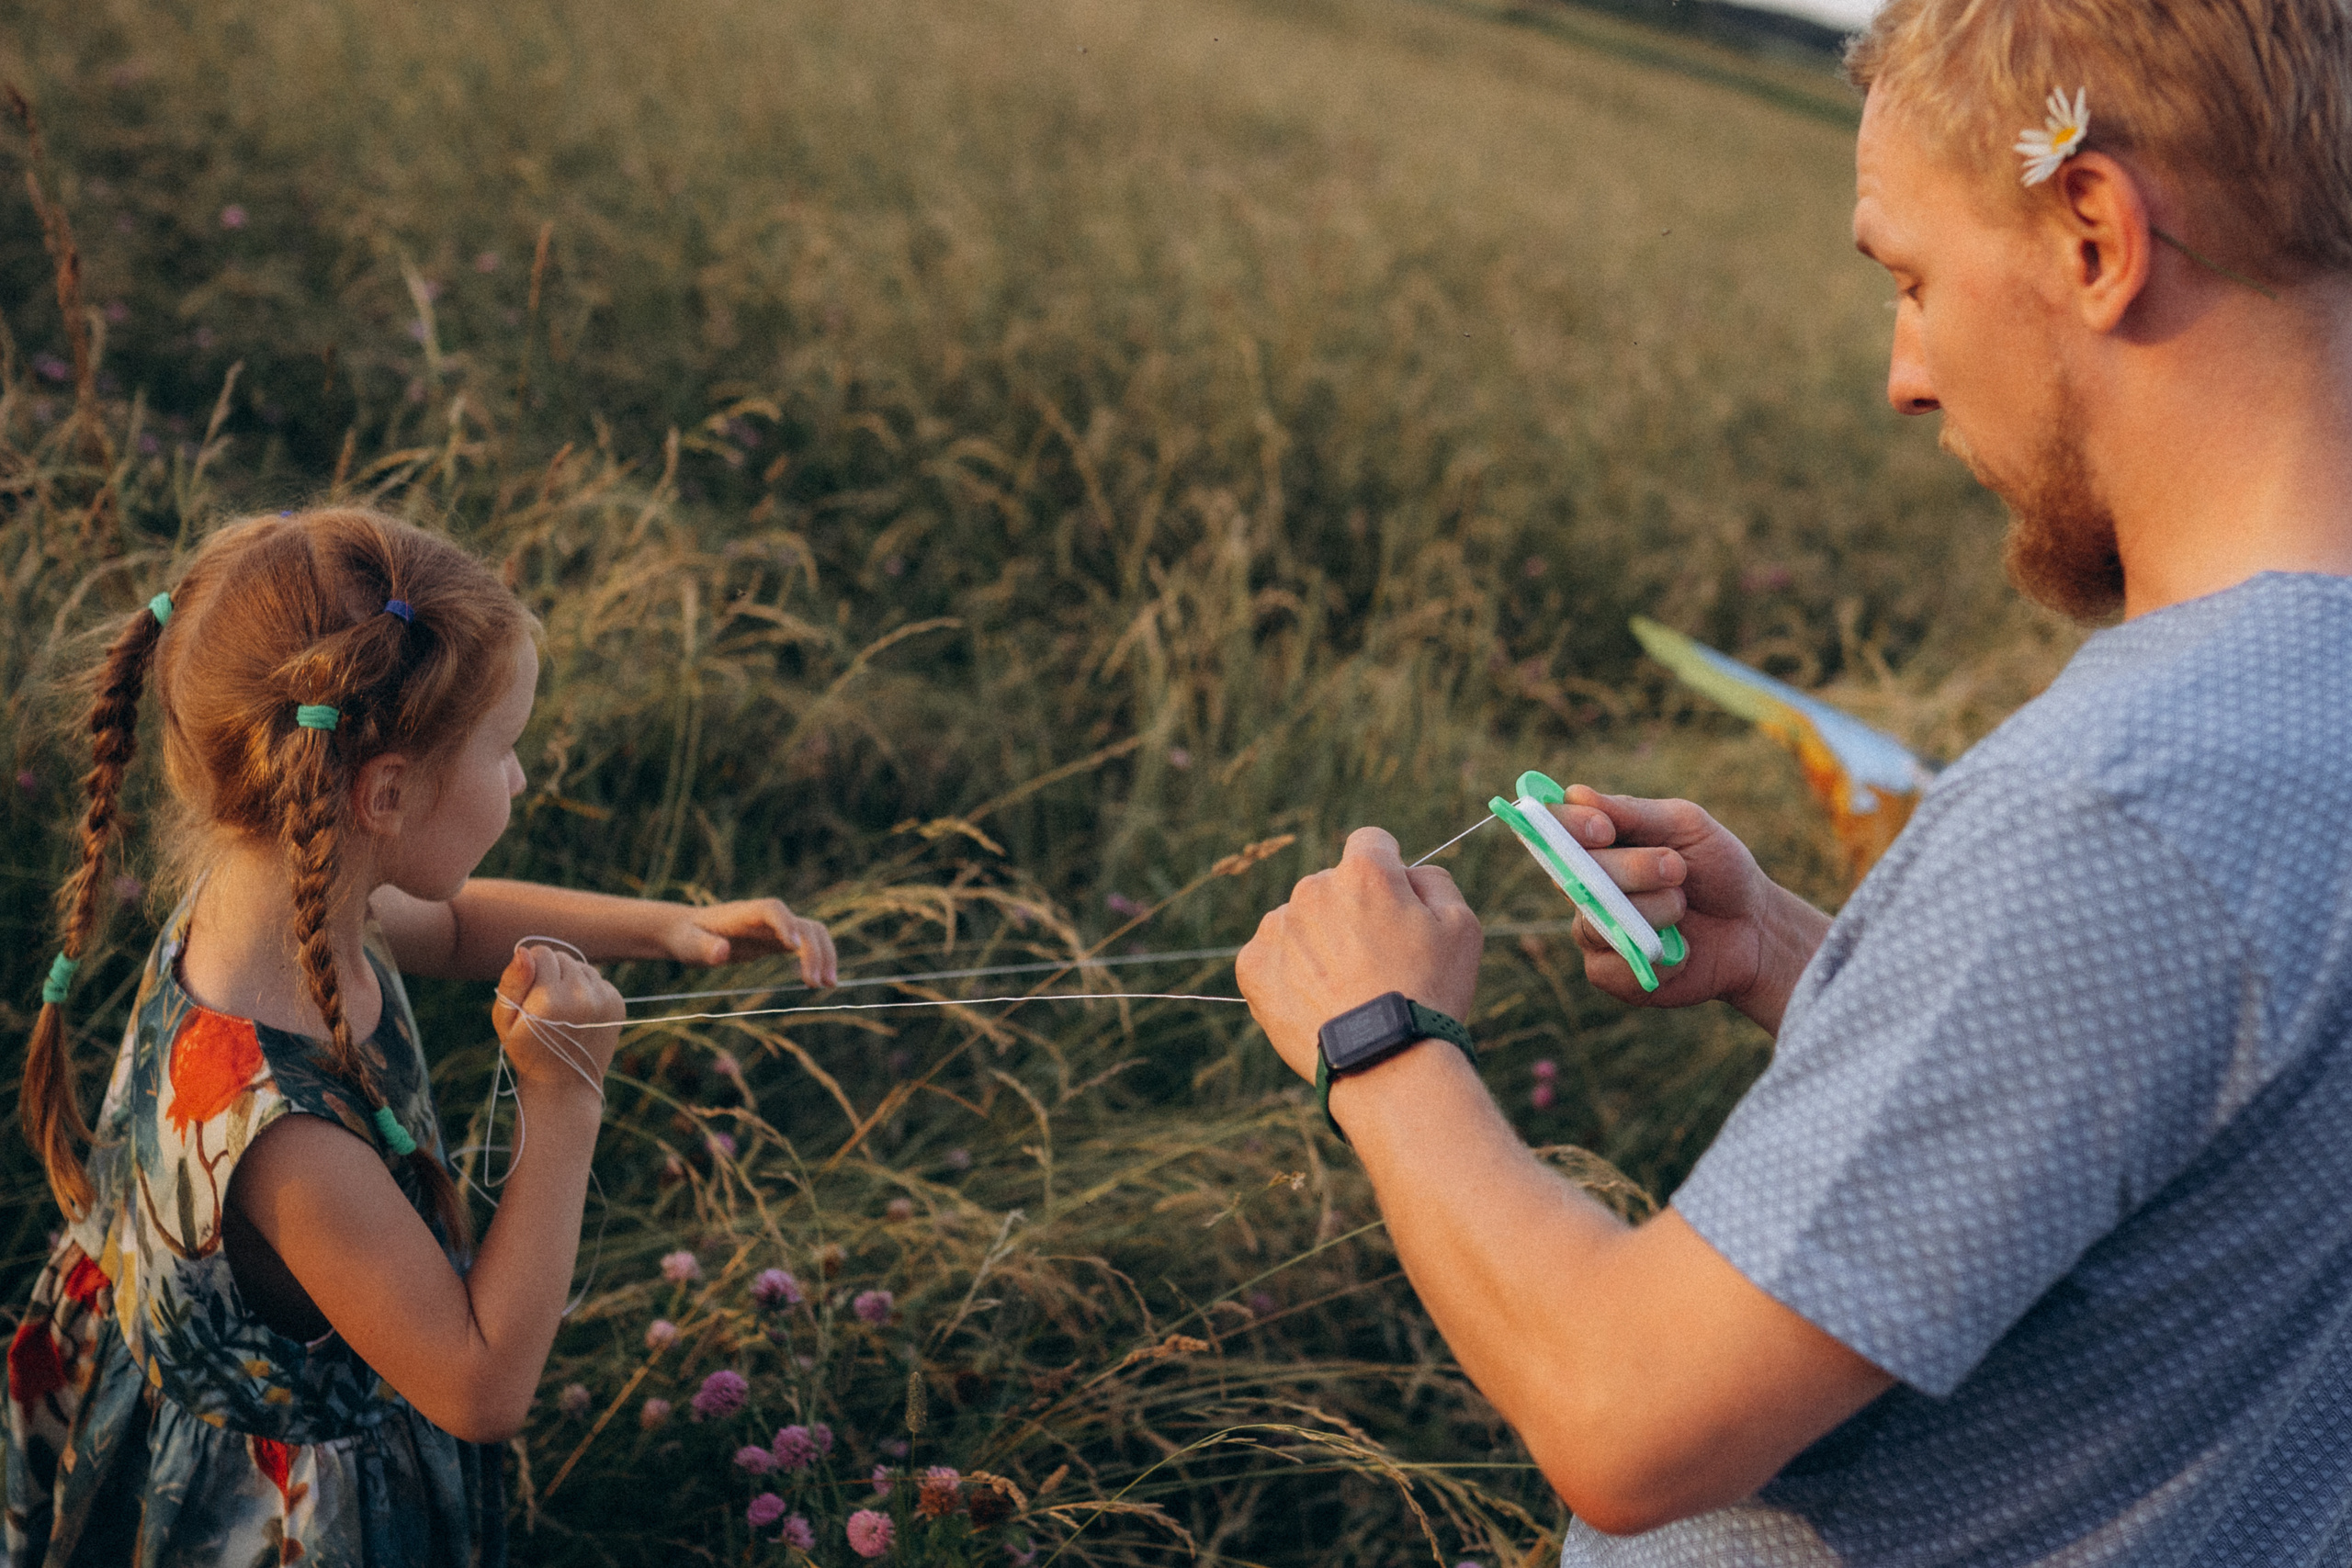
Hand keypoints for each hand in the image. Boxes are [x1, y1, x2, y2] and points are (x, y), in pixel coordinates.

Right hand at [491, 945, 622, 1097]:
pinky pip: (598, 980)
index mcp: (549, 999)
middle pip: (563, 957)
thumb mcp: (505, 1020)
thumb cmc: (526, 1050)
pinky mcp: (617, 1004)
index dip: (531, 969)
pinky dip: (588, 991)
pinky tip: (579, 1014)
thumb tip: (524, 950)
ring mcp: (603, 1001)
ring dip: (570, 980)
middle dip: (551, 973)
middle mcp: (581, 996)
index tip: (529, 992)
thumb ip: (512, 982)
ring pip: (582, 966)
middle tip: (545, 1004)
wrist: (564, 1084)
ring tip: (562, 1010)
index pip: (541, 953)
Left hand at [661, 898, 838, 986]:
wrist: (690, 932)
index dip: (786, 924)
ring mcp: (777, 928)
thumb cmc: (688, 936)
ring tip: (829, 984)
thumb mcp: (689, 944)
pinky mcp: (779, 941)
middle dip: (815, 950)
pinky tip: (822, 983)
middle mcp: (768, 917)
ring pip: (812, 934)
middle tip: (816, 983)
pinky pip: (807, 946)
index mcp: (746, 912)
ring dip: (825, 956)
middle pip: (803, 924)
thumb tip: (721, 953)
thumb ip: (705, 947)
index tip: (792, 948)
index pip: (774, 910)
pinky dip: (819, 961)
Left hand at [1236, 826, 1483, 1080]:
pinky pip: (1273, 955)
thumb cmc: (1429, 993)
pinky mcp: (1254, 966)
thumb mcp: (1462, 926)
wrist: (1384, 1061)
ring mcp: (1278, 928)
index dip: (1389, 872)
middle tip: (1376, 962)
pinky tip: (1318, 1000)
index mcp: (1364, 872)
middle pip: (1333, 885)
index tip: (1394, 905)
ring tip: (1346, 989)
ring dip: (1319, 941)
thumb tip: (1407, 870)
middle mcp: (1313, 889)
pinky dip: (1291, 972)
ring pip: (1301, 920)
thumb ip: (1434, 879)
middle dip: (1352, 911)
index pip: (1372, 843)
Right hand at [1548, 786, 1822, 1030]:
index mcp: (1597, 841)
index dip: (1568, 827)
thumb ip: (1631, 813)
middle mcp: (1584, 883)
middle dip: (1629, 869)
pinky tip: (1681, 949)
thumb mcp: (1686, 825)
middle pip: (1573, 873)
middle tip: (1676, 868)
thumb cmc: (1718, 869)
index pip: (1555, 826)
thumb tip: (1575, 794)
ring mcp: (1592, 928)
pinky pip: (1609, 965)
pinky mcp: (1607, 972)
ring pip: (1593, 919)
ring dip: (1649, 911)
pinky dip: (1655, 955)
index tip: (1603, 830)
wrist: (1754, 928)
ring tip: (1683, 907)